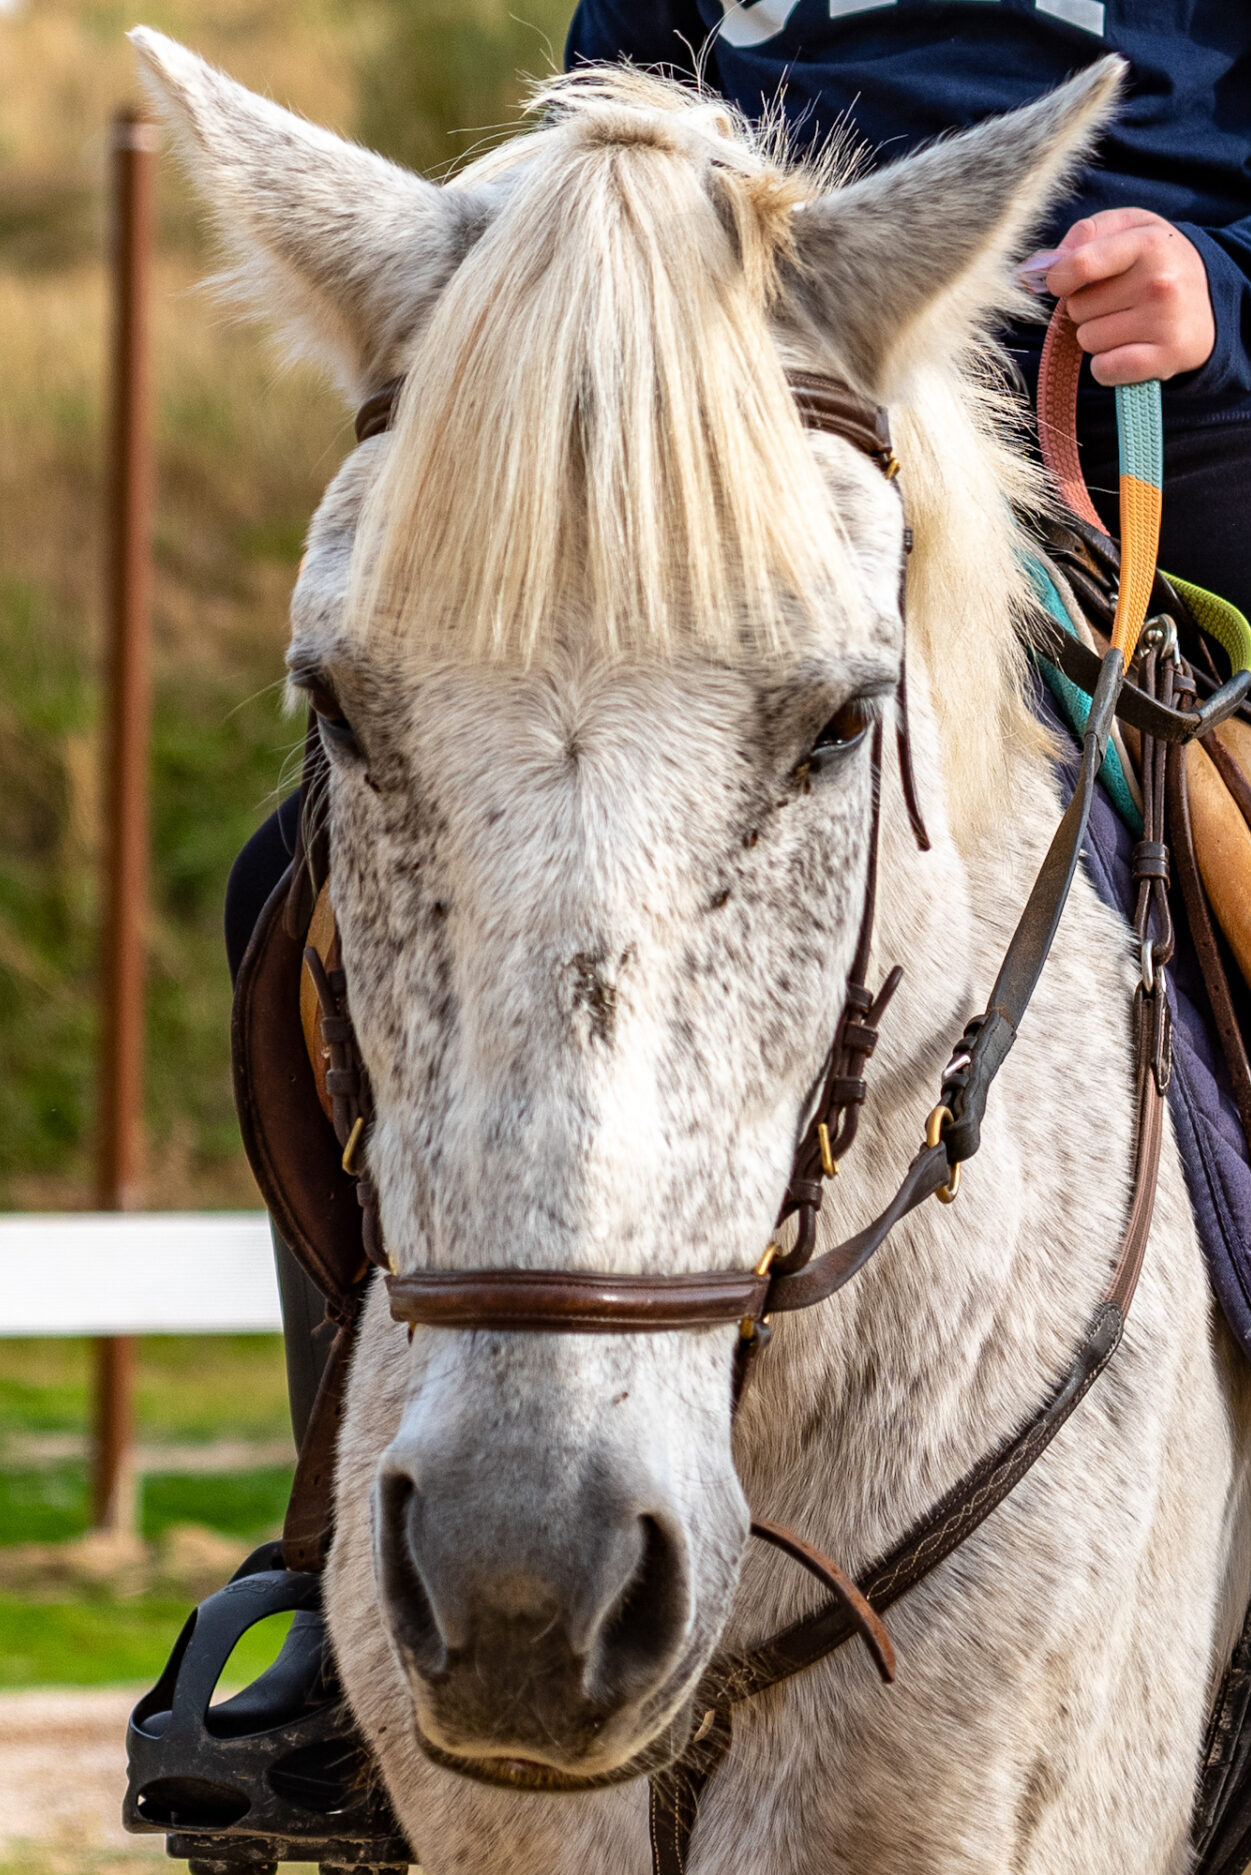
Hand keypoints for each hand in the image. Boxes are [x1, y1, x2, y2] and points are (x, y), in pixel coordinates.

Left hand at [1033, 209, 1215, 385]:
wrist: (1211, 304)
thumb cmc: (1157, 264)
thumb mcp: (1131, 229)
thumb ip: (1088, 232)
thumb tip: (1049, 263)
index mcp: (1149, 243)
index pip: (1079, 264)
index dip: (1060, 278)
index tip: (1065, 281)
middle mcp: (1159, 282)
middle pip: (1077, 308)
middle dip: (1087, 307)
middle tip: (1118, 302)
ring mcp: (1165, 322)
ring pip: (1087, 340)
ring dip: (1097, 337)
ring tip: (1127, 324)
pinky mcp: (1165, 358)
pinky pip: (1104, 370)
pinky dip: (1106, 366)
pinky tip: (1126, 351)